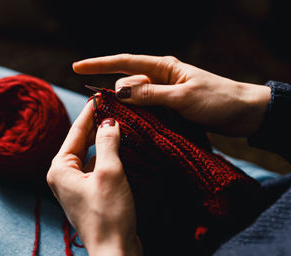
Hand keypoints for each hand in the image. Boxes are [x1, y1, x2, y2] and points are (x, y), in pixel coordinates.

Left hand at [47, 99, 142, 255]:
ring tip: (121, 124)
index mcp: (60, 168)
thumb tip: (109, 121)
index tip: (101, 95)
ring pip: (90, 155)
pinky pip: (97, 168)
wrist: (115, 252)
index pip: (75, 131)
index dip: (90, 112)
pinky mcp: (90, 194)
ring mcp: (76, 186)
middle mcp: (63, 176)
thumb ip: (107, 142)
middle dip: (98, 126)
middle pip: (81, 142)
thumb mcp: (109, 172)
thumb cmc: (109, 214)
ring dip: (105, 141)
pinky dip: (108, 157)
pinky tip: (122, 148)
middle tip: (115, 108)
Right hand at [73, 54, 270, 136]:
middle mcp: (161, 78)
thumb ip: (151, 95)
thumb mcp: (183, 98)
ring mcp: (164, 93)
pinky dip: (135, 116)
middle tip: (94, 107)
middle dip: (109, 91)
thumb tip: (119, 91)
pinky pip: (145, 110)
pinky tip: (128, 125)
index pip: (125, 63)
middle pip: (127, 82)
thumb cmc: (218, 100)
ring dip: (123, 107)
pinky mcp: (169, 108)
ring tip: (108, 119)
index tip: (77, 67)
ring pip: (135, 98)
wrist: (244, 113)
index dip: (99, 64)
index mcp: (163, 68)